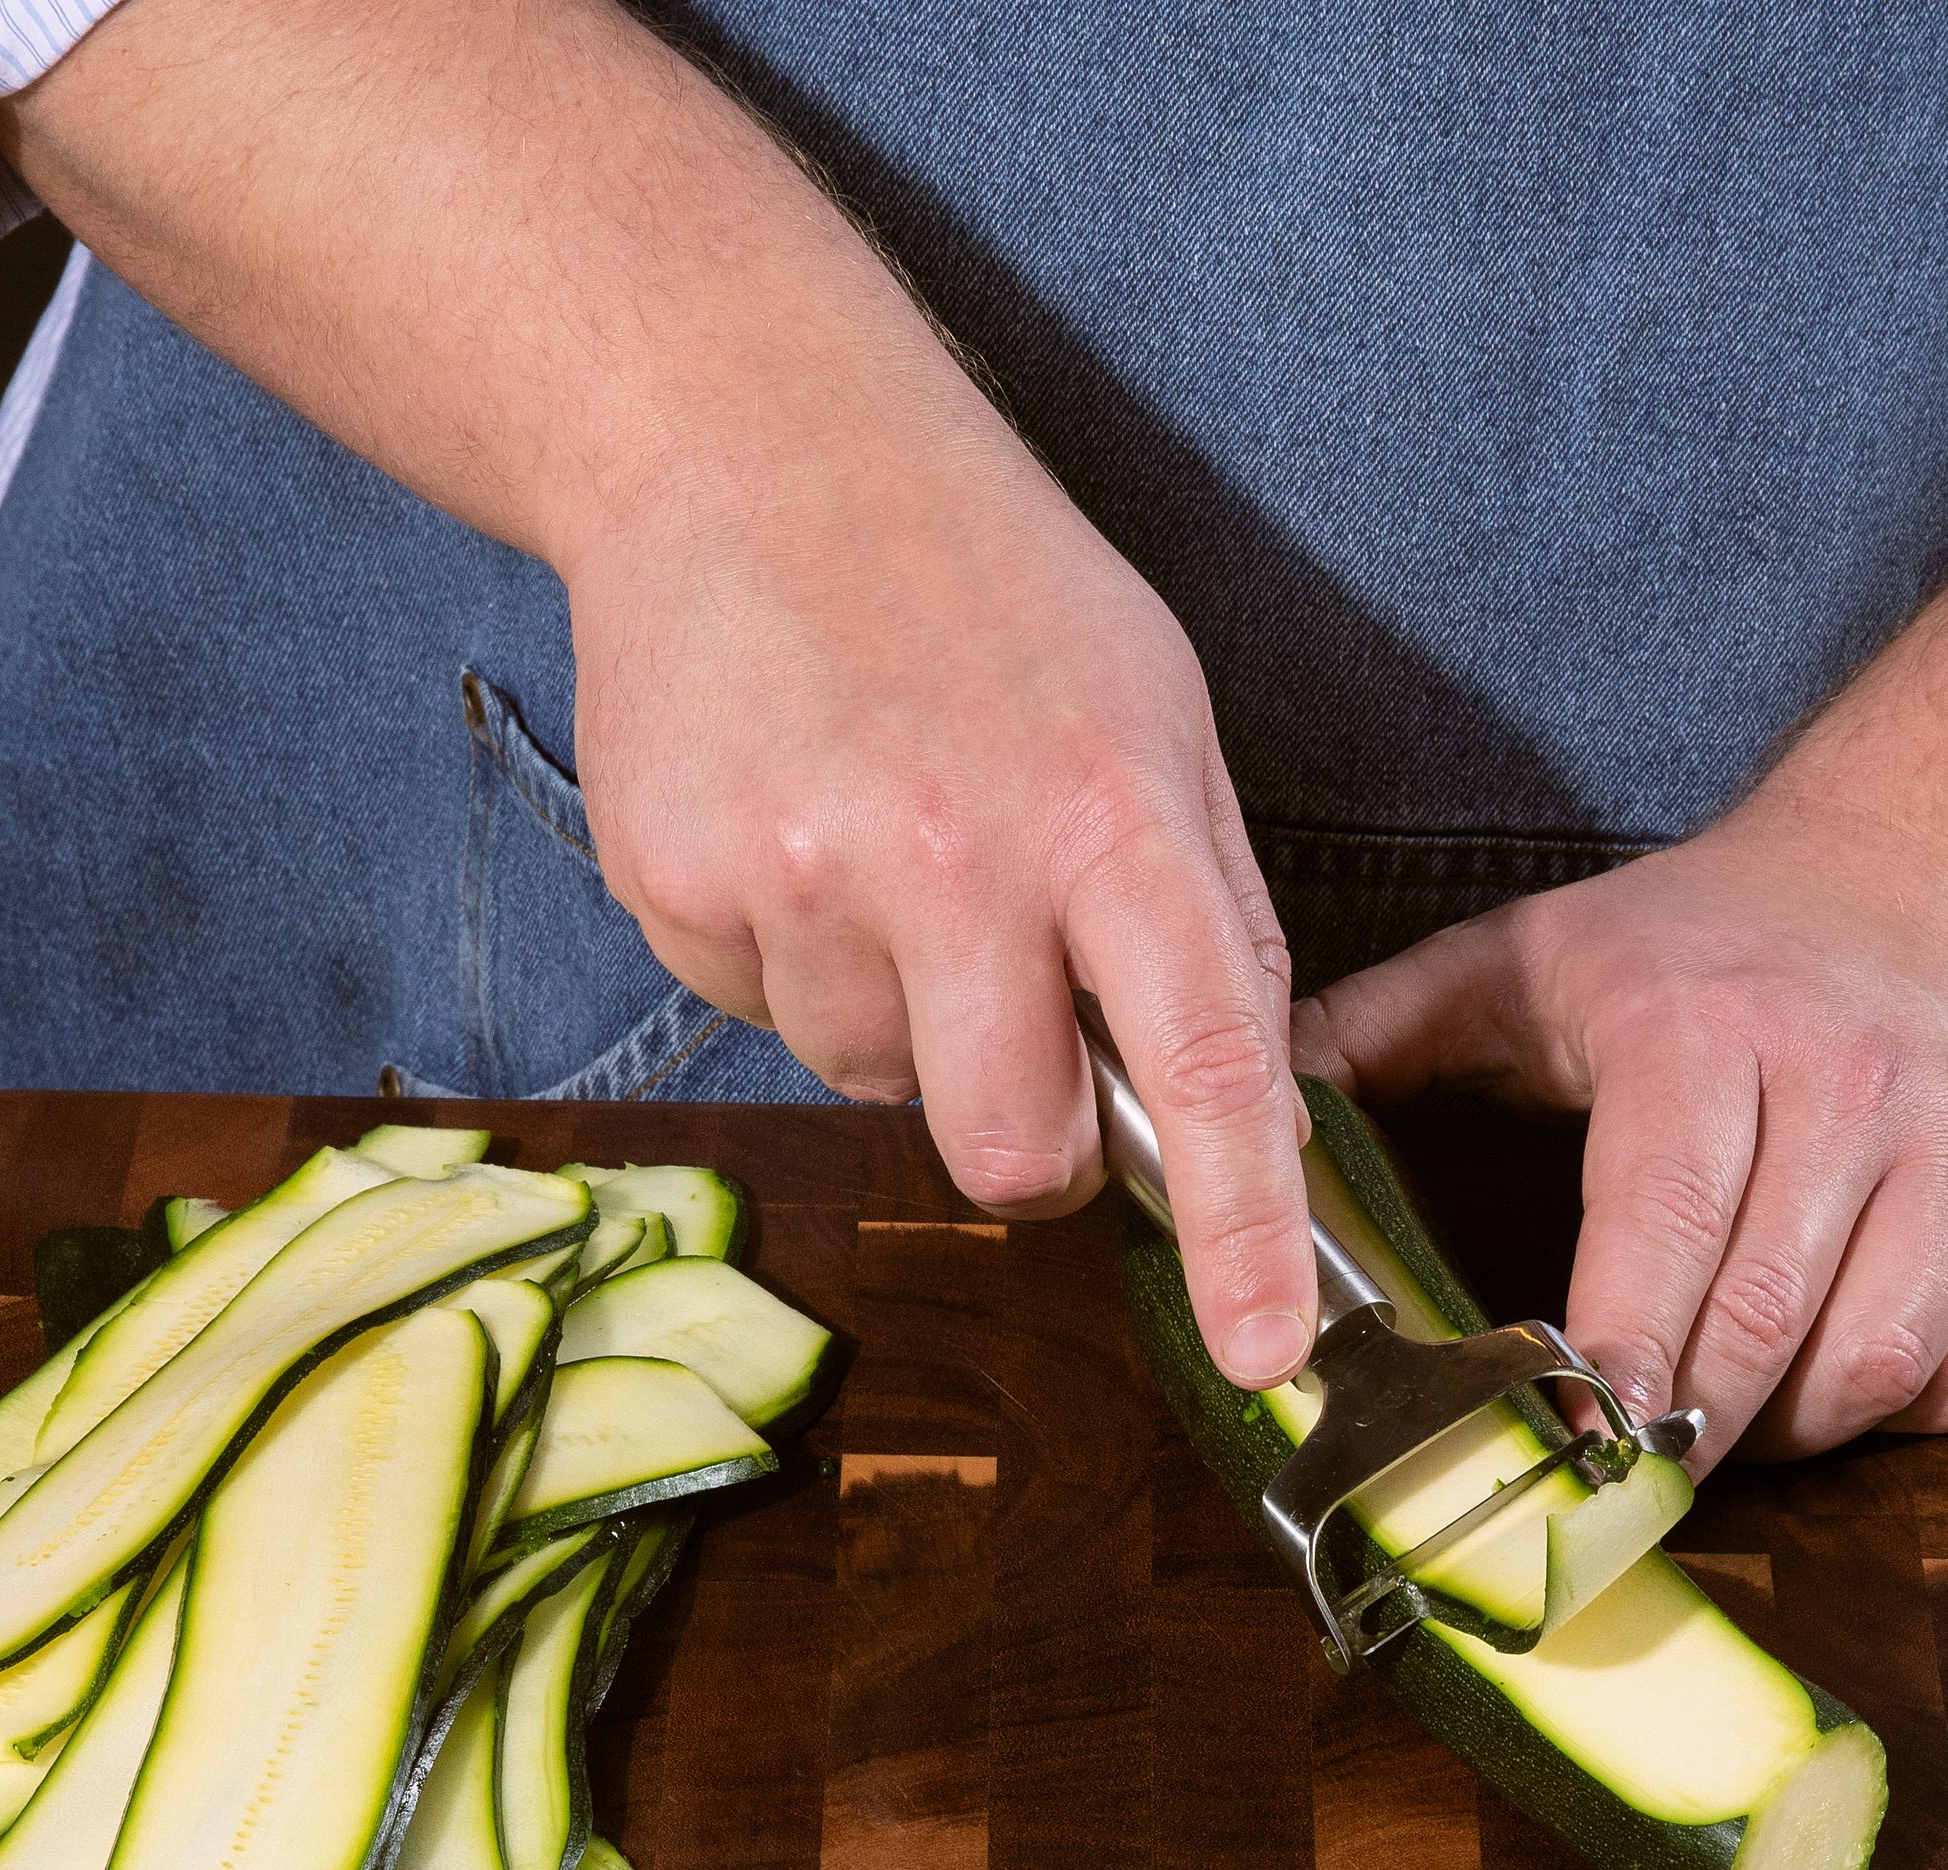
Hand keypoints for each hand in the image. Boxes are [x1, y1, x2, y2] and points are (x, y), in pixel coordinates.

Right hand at [0, 0, 1317, 1385]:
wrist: (743, 434)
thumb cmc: (984, 586)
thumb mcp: (1154, 713)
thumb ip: (1202, 915)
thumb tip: (1237, 1112)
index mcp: (1114, 812)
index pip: (1206, 1067)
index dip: (1241, 1231)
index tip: (1268, 1357)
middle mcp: (961, 855)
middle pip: (1008, 1148)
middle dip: (1018, 1131)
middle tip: (1000, 1008)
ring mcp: (804, 876)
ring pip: (870, 1082)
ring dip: (887, 1006)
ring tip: (878, 834)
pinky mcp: (678, 884)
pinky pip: (756, 1012)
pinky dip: (782, 950)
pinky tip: (790, 818)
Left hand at [1295, 791, 1947, 1470]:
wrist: (1933, 879)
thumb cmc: (1701, 940)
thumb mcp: (1529, 955)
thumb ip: (1376, 1035)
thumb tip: (1227, 1119)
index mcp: (1704, 1033)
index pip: (1664, 1223)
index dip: (1617, 1354)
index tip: (1568, 1435)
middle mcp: (1845, 1092)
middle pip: (1765, 1319)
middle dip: (1679, 1429)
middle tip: (1605, 1480)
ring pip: (1876, 1360)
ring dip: (1780, 1436)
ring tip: (1700, 1438)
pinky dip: (1890, 1417)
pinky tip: (1812, 1399)